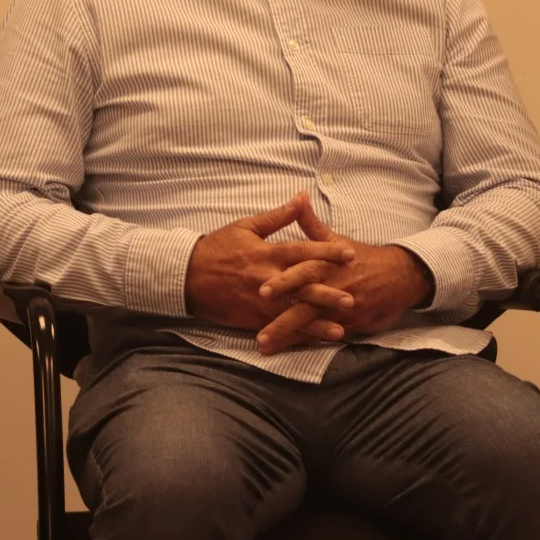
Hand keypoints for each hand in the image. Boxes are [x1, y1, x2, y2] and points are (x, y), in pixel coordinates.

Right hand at [185, 193, 357, 344]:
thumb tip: (302, 196)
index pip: (303, 251)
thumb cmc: (217, 247)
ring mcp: (259, 301)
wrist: (186, 276)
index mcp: (267, 253)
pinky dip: (295, 336)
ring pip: (292, 313)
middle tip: (352, 299)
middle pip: (302, 287)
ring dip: (316, 323)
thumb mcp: (246, 226)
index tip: (350, 254)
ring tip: (340, 330)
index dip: (327, 252)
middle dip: (328, 294)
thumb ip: (277, 216)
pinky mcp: (251, 318)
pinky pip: (277, 327)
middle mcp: (266, 279)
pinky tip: (312, 342)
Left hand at [254, 201, 431, 354]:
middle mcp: (333, 288)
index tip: (261, 291)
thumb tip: (298, 198)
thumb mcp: (336, 239)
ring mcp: (341, 310)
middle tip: (260, 332)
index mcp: (326, 265)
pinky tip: (288, 351)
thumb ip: (312, 224)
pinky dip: (307, 341)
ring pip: (311, 325)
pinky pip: (325, 335)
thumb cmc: (360, 257)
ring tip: (264, 347)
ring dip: (288, 337)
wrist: (399, 276)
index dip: (283, 283)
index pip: (303, 273)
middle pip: (305, 305)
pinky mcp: (350, 325)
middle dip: (283, 319)